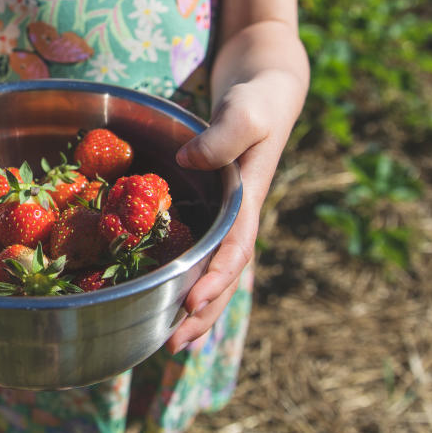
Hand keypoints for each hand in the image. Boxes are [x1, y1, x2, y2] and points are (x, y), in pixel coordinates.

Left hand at [164, 75, 295, 352]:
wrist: (268, 87)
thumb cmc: (259, 98)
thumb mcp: (245, 109)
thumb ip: (223, 135)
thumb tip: (188, 163)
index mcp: (248, 199)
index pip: (234, 250)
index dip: (214, 280)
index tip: (191, 304)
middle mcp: (237, 217)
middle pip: (223, 276)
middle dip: (202, 313)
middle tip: (174, 345)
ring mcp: (226, 218)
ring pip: (212, 273)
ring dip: (194, 309)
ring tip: (170, 343)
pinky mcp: (210, 211)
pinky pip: (198, 253)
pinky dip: (185, 280)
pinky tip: (163, 302)